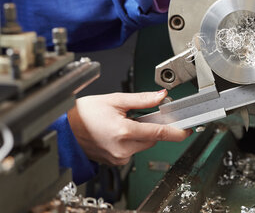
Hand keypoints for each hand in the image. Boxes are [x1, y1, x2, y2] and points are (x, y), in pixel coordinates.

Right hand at [67, 90, 190, 165]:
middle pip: (152, 138)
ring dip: (140, 133)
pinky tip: (118, 132)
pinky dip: (131, 140)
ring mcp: (119, 157)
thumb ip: (141, 99)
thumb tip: (161, 96)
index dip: (176, 131)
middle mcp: (122, 148)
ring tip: (123, 123)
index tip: (187, 130)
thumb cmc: (83, 115)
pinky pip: (132, 150)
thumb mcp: (114, 100)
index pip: (159, 133)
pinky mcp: (115, 162)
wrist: (64, 131)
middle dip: (152, 126)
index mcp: (123, 132)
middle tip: (140, 115)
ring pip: (143, 145)